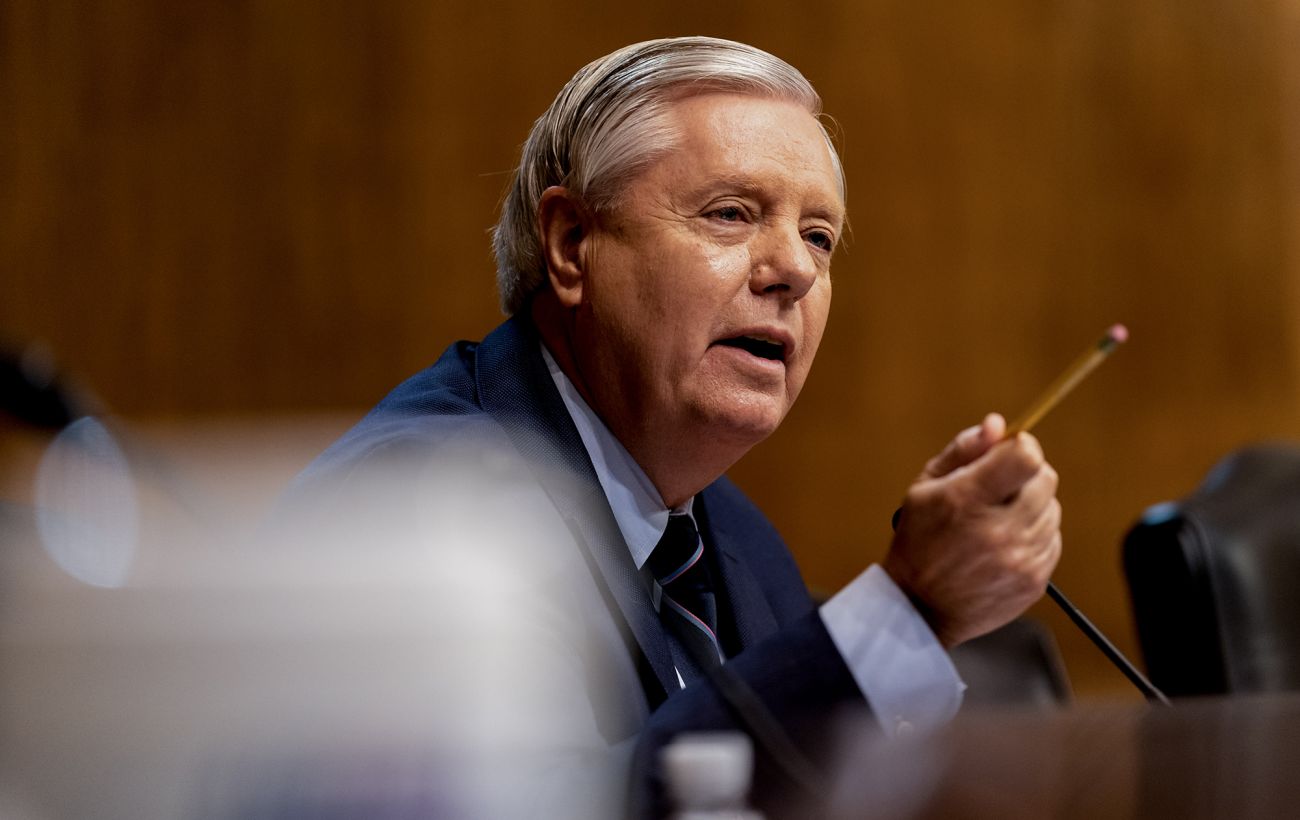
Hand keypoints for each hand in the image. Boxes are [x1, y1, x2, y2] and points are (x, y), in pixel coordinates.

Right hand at [882, 413, 1061, 647]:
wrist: (920, 608)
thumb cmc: (919, 542)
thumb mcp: (924, 488)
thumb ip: (963, 450)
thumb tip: (997, 425)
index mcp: (967, 501)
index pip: (1025, 456)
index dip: (1021, 446)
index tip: (1008, 453)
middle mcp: (999, 531)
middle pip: (1045, 479)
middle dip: (1026, 476)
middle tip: (1000, 489)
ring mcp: (1021, 559)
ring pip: (1052, 509)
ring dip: (1031, 507)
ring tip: (998, 521)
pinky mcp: (1035, 581)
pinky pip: (1052, 540)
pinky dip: (1034, 536)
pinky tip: (1005, 544)